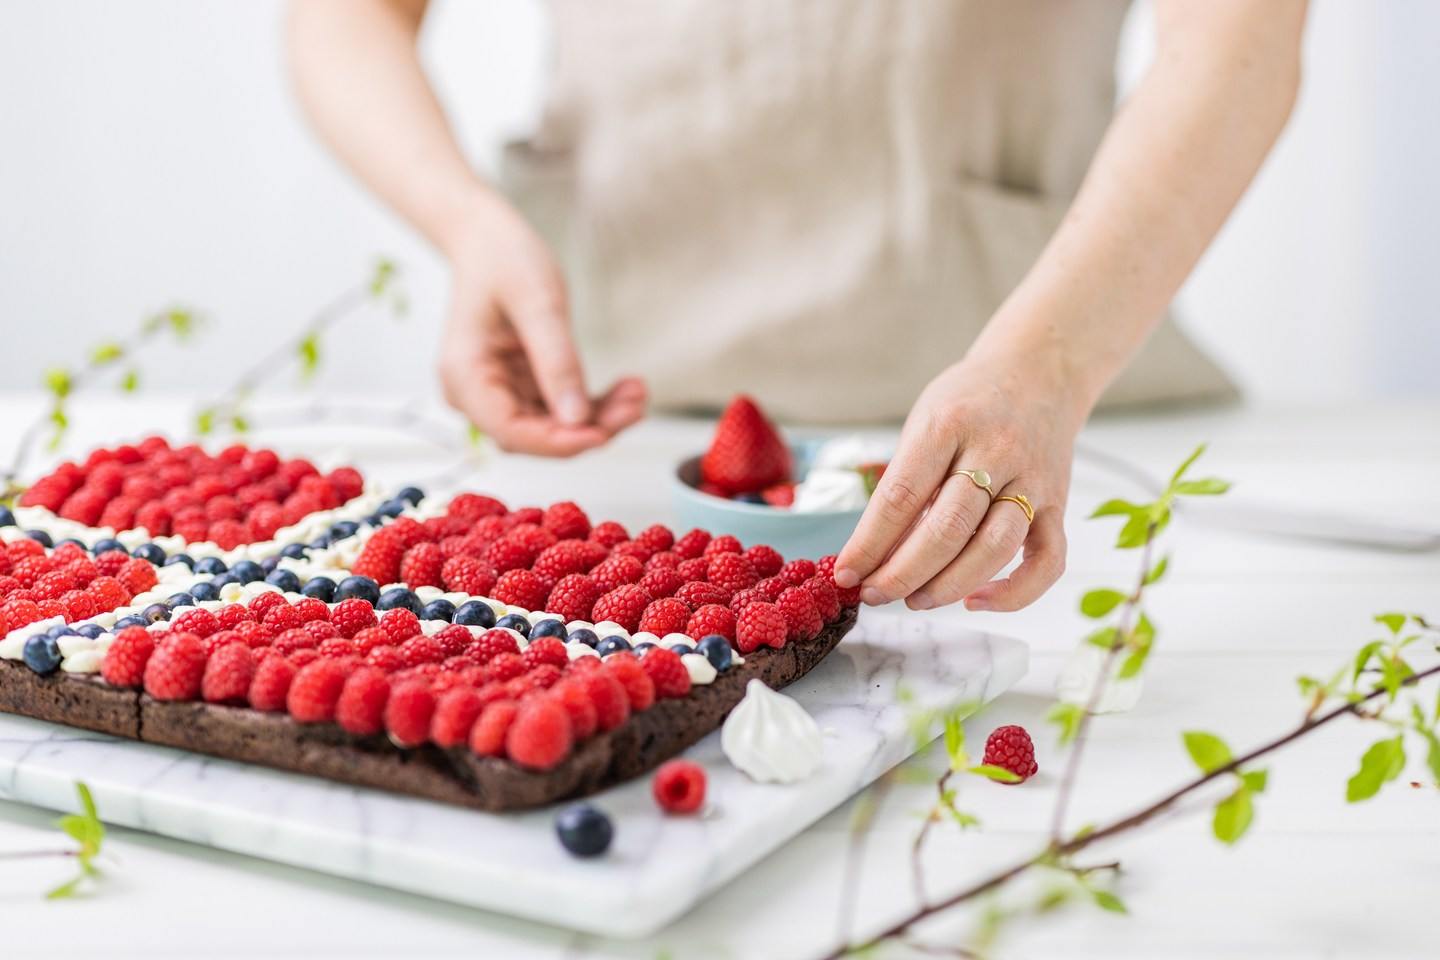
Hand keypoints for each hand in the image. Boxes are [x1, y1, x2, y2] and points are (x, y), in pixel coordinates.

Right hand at [438, 194, 646, 455]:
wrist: (486, 238)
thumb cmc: (503, 259)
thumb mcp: (538, 302)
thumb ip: (557, 361)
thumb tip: (577, 418)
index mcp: (464, 376)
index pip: (510, 431)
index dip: (558, 441)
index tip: (603, 434)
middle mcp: (476, 393)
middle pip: (535, 435)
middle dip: (588, 429)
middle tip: (636, 406)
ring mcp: (499, 392)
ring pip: (553, 426)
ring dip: (598, 418)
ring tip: (637, 393)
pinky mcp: (521, 385)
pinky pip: (560, 408)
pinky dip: (593, 404)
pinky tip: (626, 388)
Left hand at [834, 351, 1081, 611]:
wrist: (1040, 371)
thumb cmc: (968, 402)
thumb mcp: (925, 422)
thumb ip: (906, 481)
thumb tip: (875, 553)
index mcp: (948, 426)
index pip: (901, 495)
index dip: (869, 543)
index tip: (846, 574)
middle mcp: (995, 452)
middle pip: (947, 528)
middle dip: (903, 572)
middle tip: (875, 594)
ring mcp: (1031, 480)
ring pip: (994, 548)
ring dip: (949, 585)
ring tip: (916, 600)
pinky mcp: (1058, 504)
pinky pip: (1046, 561)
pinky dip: (1014, 593)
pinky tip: (977, 602)